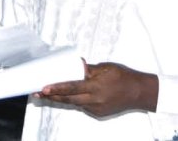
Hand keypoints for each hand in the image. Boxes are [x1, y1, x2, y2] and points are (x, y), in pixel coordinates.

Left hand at [36, 62, 158, 117]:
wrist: (139, 93)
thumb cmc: (123, 76)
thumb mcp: (105, 68)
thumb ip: (89, 69)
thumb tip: (76, 64)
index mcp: (95, 87)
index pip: (71, 88)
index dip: (56, 89)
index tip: (43, 89)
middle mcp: (95, 100)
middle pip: (68, 100)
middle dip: (52, 97)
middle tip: (37, 94)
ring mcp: (96, 109)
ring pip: (74, 104)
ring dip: (61, 100)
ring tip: (46, 95)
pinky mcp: (99, 113)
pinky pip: (83, 106)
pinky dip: (74, 101)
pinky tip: (67, 97)